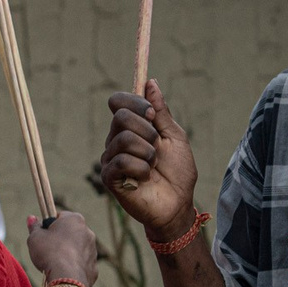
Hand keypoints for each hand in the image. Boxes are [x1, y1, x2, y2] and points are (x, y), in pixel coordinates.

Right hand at [27, 210, 99, 286]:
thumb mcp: (34, 237)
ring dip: (66, 252)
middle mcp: (87, 231)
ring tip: (53, 262)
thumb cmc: (49, 252)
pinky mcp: (93, 265)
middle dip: (59, 239)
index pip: (60, 216)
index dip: (49, 225)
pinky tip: (62, 272)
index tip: (41, 234)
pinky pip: (80, 263)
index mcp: (74, 219)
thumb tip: (32, 218)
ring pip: (76, 248)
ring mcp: (92, 249)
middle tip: (46, 248)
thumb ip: (34, 227)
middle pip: (70, 232)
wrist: (66, 276)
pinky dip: (72, 266)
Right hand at [99, 81, 199, 235]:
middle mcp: (116, 140)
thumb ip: (161, 112)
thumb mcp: (174, 136)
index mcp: (131, 128)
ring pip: (122, 139)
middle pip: (120, 117)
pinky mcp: (109, 177)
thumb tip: (150, 83)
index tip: (154, 115)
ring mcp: (110, 158)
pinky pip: (121, 161)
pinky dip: (141, 168)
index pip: (119, 102)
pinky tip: (145, 178)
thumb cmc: (178, 172)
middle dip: (147, 130)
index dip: (136, 102)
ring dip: (147, 152)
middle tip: (156, 147)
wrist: (177, 203)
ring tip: (153, 166)